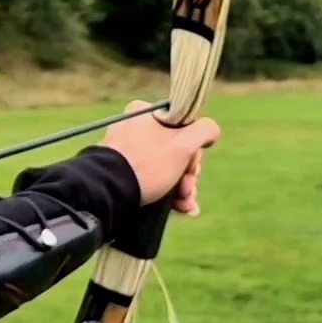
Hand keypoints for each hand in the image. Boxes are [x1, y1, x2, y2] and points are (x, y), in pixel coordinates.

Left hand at [98, 100, 221, 214]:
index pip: (183, 127)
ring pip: (165, 168)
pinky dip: (167, 194)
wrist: (110, 192)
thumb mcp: (184, 143)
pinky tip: (181, 209)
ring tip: (186, 206)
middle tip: (188, 190)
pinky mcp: (121, 174)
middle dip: (188, 176)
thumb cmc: (148, 163)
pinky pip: (151, 179)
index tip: (193, 168)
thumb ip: (204, 131)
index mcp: (145, 113)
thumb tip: (211, 130)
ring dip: (181, 189)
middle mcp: (133, 128)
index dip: (194, 151)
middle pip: (175, 150)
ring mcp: (126, 152)